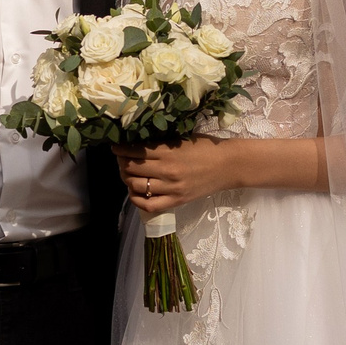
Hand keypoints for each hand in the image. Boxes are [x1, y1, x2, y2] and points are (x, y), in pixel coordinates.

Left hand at [114, 138, 232, 214]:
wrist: (229, 166)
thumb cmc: (207, 147)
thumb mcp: (182, 139)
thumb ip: (161, 143)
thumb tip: (137, 143)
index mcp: (168, 152)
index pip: (135, 151)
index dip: (121, 149)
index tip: (115, 147)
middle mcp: (167, 170)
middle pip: (132, 168)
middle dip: (121, 163)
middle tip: (121, 159)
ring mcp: (171, 188)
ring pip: (137, 185)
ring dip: (127, 179)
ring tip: (127, 173)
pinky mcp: (176, 201)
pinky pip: (149, 205)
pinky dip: (137, 200)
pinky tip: (135, 192)